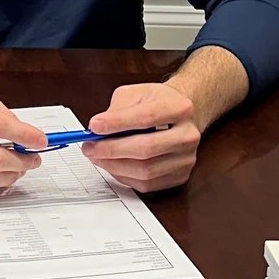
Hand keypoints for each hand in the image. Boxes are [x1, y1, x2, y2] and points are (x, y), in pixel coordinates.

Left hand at [84, 81, 200, 191]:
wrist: (182, 116)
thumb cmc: (157, 103)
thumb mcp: (136, 93)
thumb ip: (118, 109)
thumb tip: (98, 129)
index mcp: (180, 108)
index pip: (146, 117)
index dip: (117, 123)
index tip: (94, 126)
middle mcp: (188, 135)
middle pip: (146, 148)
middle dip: (111, 149)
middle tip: (90, 146)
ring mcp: (186, 158)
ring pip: (145, 170)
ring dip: (114, 165)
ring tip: (97, 156)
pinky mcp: (180, 176)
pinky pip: (146, 184)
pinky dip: (124, 176)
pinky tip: (114, 165)